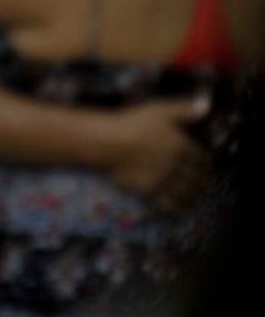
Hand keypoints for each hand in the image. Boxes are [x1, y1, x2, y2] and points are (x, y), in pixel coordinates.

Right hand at [101, 97, 210, 215]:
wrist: (108, 142)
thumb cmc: (133, 122)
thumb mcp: (160, 110)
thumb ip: (185, 109)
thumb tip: (208, 104)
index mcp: (182, 146)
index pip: (201, 159)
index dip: (206, 165)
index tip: (207, 168)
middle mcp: (177, 166)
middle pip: (196, 179)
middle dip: (202, 184)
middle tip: (205, 188)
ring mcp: (164, 180)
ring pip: (185, 193)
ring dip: (193, 198)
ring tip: (195, 200)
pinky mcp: (149, 191)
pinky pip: (168, 204)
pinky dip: (177, 210)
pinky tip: (179, 212)